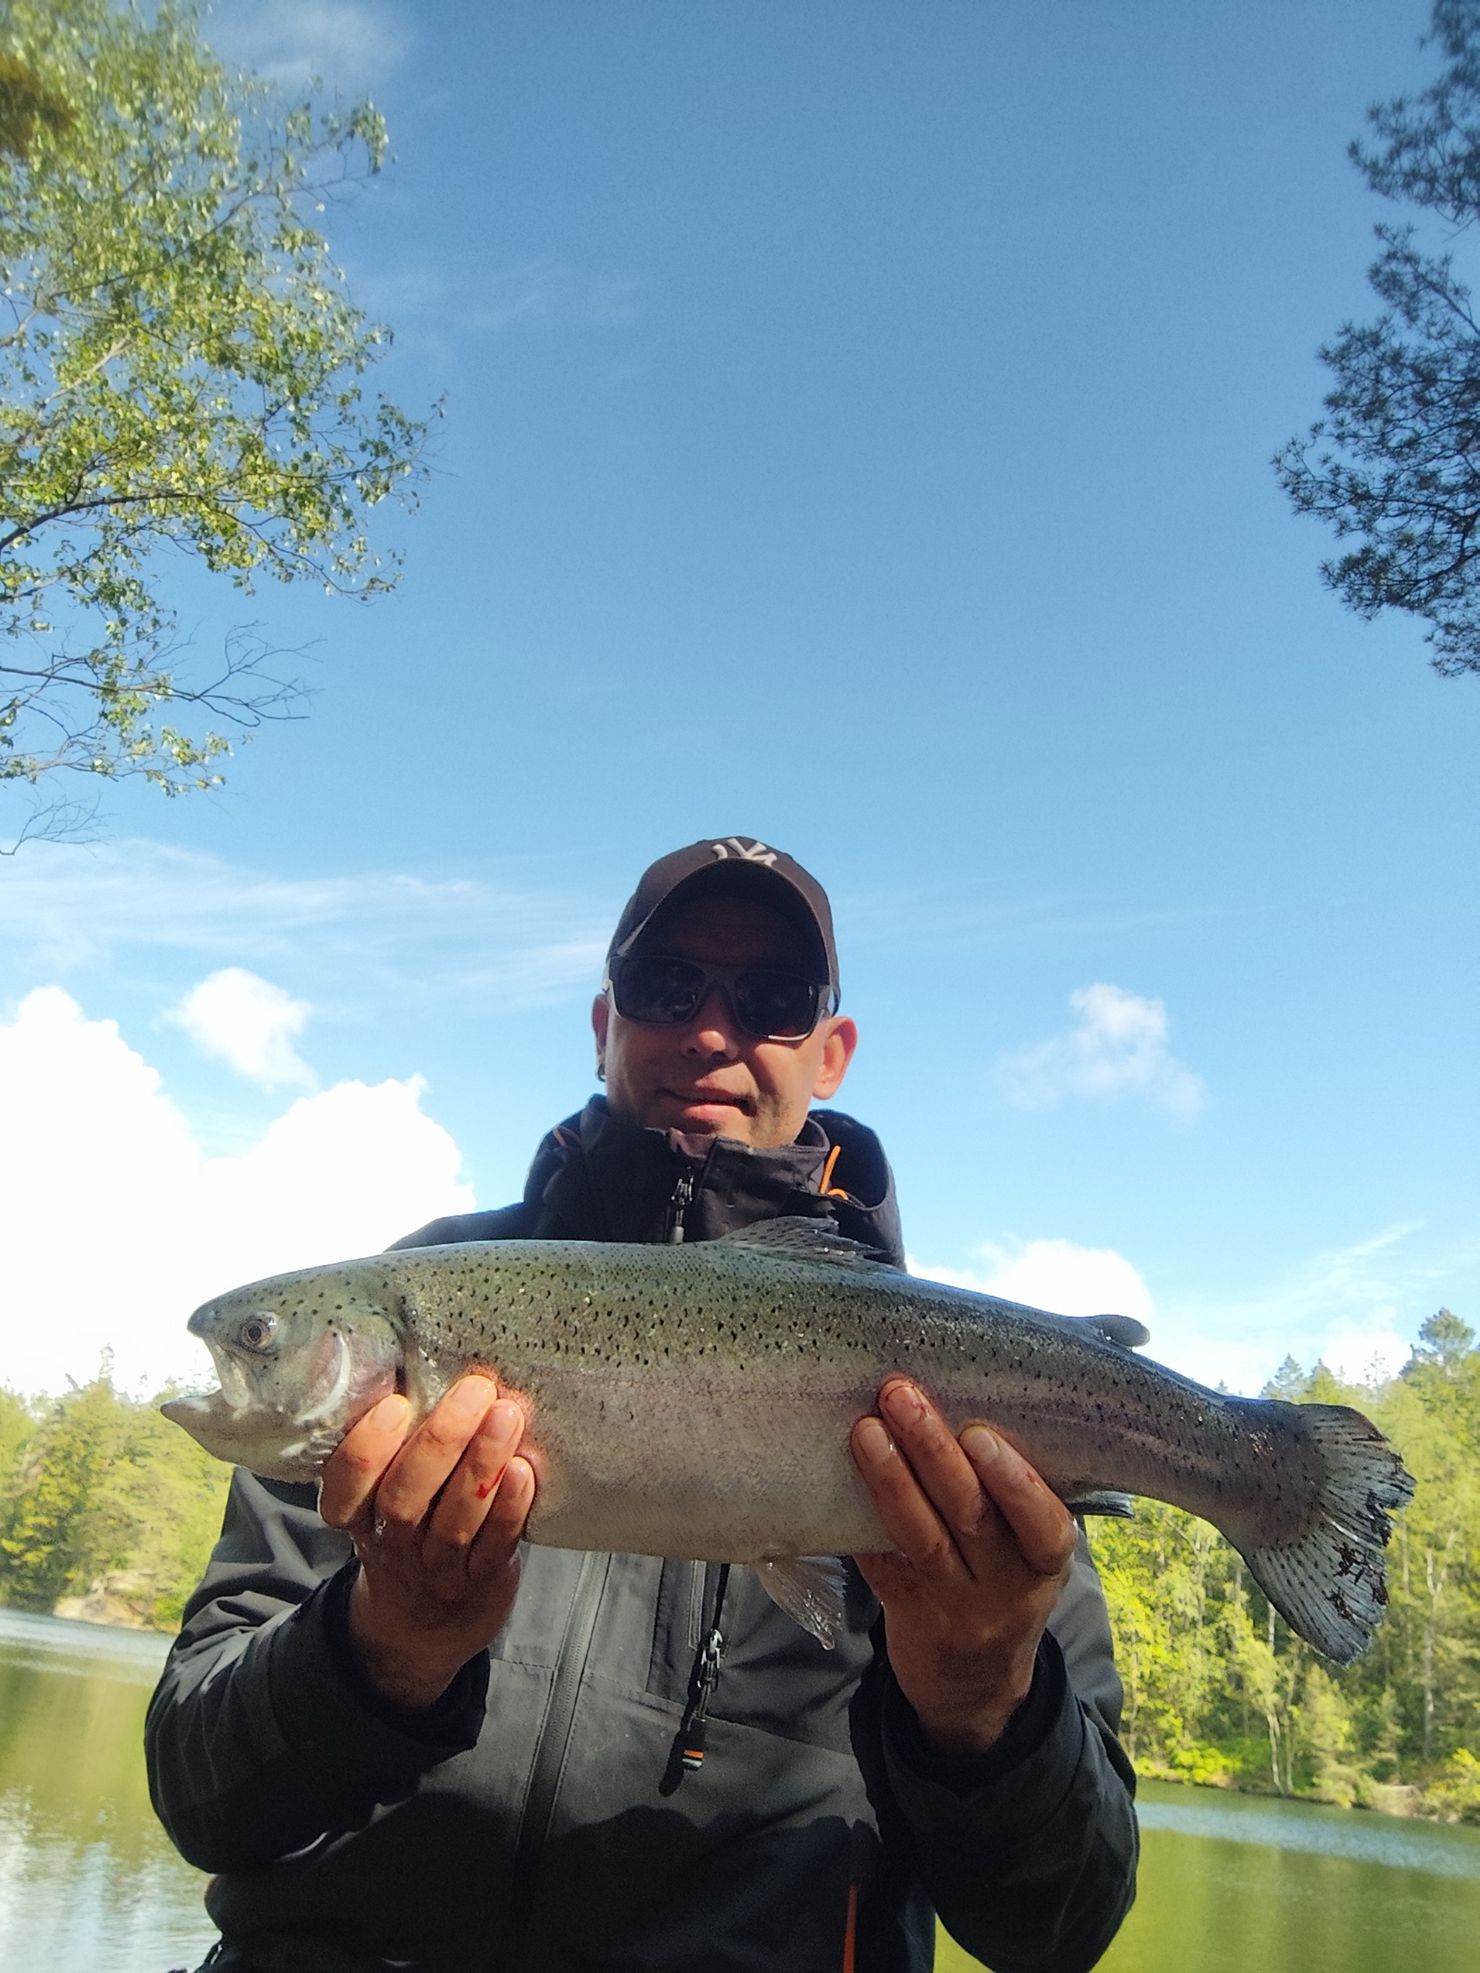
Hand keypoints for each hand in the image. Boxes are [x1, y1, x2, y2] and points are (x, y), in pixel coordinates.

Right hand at [319, 1375, 534, 1711]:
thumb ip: (398, 1445)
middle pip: (404, 1499)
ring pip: (454, 1522)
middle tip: (474, 1390)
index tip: (396, 1404)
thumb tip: (426, 1359)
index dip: (365, 1450)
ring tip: (508, 1415)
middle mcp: (393, 1543)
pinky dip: (510, 1508)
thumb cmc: (410, 1527)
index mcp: (358, 1515)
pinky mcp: (481, 1581)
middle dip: (440, 1441)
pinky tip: (525, 1469)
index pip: (343, 1490)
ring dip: (482, 1465)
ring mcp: (436, 1569)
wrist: (425, 1622)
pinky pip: (495, 1546)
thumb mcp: (384, 1495)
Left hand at [850, 1378, 1075, 1756]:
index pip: (1042, 1525)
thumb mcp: (1030, 1548)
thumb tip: (968, 1392)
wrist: (975, 1681)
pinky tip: (842, 1473)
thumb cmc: (1004, 1579)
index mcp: (1046, 1563)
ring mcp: (953, 1607)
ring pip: (920, 1539)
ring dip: (890, 1477)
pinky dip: (862, 1515)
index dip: (1013, 1481)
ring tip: (866, 1427)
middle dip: (934, 1451)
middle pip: (970, 1518)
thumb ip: (1013, 1492)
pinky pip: (880, 1562)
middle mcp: (1004, 1588)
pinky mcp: (904, 1612)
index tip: (981, 1434)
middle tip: (901, 1395)